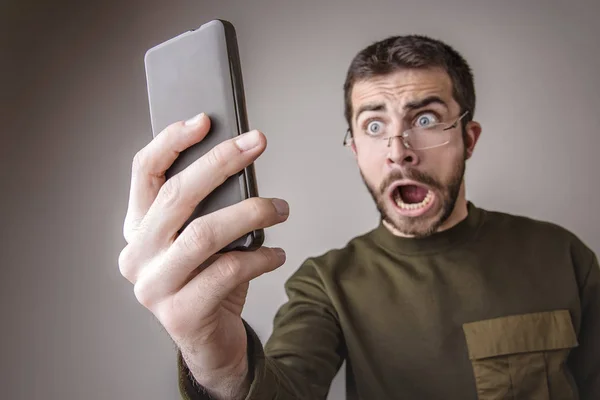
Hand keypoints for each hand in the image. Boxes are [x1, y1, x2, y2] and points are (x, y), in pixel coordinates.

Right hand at [118, 113, 288, 397]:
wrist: (209, 341)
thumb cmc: (207, 280)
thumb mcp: (199, 239)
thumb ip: (205, 206)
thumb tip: (238, 157)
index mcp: (137, 227)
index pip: (144, 172)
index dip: (171, 141)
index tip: (205, 120)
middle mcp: (136, 255)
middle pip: (177, 195)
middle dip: (221, 161)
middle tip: (257, 142)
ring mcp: (154, 286)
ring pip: (204, 233)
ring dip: (251, 212)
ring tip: (281, 208)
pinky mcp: (181, 313)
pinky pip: (227, 272)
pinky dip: (260, 257)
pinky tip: (276, 252)